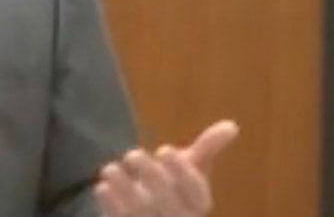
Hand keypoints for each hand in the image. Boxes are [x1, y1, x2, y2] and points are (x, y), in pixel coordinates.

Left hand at [93, 119, 238, 216]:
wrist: (152, 214)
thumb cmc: (173, 188)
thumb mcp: (191, 169)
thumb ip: (207, 148)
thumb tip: (232, 125)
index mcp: (197, 204)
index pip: (196, 192)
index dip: (182, 172)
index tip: (164, 149)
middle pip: (169, 204)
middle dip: (152, 178)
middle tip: (133, 154)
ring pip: (142, 215)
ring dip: (126, 191)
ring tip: (110, 169)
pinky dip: (111, 206)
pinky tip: (102, 187)